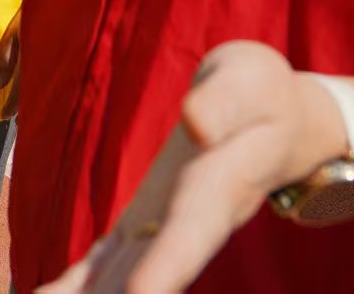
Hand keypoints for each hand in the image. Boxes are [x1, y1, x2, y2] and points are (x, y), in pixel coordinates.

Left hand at [42, 42, 346, 293]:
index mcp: (220, 185)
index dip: (170, 264)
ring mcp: (162, 228)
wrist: (276, 124)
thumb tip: (196, 121)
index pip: (193, 229)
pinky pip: (105, 261)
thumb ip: (225, 101)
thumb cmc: (261, 95)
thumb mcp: (250, 80)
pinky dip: (76, 284)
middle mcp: (189, 221)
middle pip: (151, 272)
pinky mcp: (142, 224)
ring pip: (122, 276)